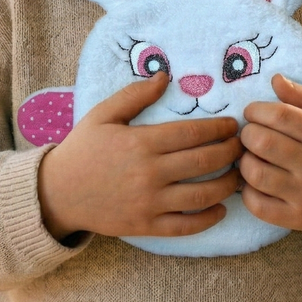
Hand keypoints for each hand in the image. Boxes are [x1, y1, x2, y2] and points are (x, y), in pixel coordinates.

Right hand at [37, 73, 242, 241]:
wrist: (57, 193)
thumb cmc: (83, 149)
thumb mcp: (103, 114)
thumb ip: (135, 95)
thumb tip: (165, 76)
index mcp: (142, 142)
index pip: (191, 132)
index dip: (218, 128)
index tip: (233, 125)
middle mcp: (150, 172)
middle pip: (203, 161)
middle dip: (230, 152)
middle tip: (244, 146)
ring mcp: (149, 202)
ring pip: (201, 194)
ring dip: (227, 184)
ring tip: (240, 175)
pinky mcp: (147, 225)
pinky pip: (185, 225)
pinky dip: (208, 219)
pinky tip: (221, 208)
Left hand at [239, 74, 301, 241]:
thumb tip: (275, 79)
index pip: (280, 115)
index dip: (257, 110)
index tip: (252, 112)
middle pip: (263, 142)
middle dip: (247, 133)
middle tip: (250, 134)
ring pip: (256, 174)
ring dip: (244, 161)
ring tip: (251, 156)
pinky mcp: (295, 219)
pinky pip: (257, 204)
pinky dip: (247, 191)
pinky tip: (254, 182)